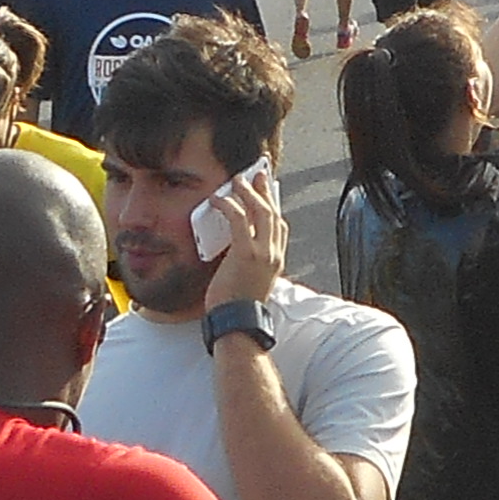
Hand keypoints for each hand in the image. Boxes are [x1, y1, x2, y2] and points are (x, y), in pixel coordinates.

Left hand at [202, 163, 283, 310]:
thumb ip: (246, 264)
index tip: (266, 194)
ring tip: (236, 180)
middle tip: (255, 175)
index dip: (273, 207)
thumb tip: (231, 249)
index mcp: (276, 262)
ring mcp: (263, 253)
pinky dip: (228, 205)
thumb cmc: (238, 309)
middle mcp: (274, 254)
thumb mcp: (248, 282)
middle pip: (273, 213)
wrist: (238, 324)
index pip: (280, 227)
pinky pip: (239, 219)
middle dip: (264, 191)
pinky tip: (217, 198)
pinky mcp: (246, 253)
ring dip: (247, 192)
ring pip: (260, 212)